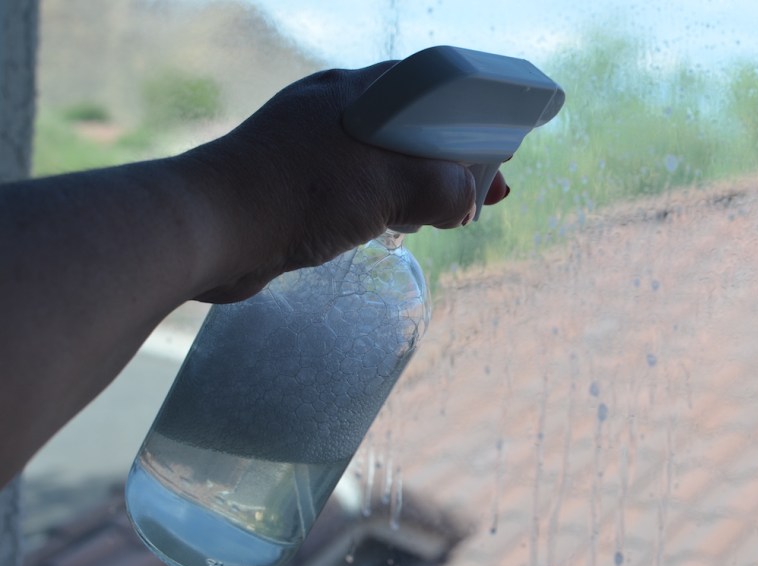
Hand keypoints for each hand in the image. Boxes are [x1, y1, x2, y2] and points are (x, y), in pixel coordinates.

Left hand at [183, 62, 509, 302]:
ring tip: (444, 214)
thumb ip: (438, 189)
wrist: (208, 232)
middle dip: (450, 161)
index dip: (472, 121)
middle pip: (409, 128)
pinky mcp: (296, 186)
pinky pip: (356, 188)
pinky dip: (385, 203)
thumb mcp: (382, 186)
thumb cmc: (294, 194)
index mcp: (354, 92)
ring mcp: (311, 148)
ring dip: (418, 185)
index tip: (498, 154)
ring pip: (383, 161)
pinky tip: (393, 226)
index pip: (429, 91)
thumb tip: (466, 202)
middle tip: (481, 194)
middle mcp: (333, 111)